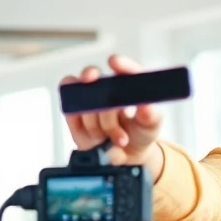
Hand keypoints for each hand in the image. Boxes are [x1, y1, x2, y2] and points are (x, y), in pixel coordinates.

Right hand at [61, 54, 163, 174]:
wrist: (126, 157)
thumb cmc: (140, 135)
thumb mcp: (151, 126)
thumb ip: (150, 115)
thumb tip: (145, 106)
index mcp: (128, 85)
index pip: (125, 69)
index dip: (119, 64)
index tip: (114, 63)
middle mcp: (106, 88)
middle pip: (94, 76)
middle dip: (97, 89)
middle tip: (105, 99)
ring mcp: (89, 100)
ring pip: (85, 102)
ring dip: (101, 124)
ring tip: (118, 138)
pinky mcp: (74, 114)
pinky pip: (69, 109)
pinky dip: (79, 120)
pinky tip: (94, 133)